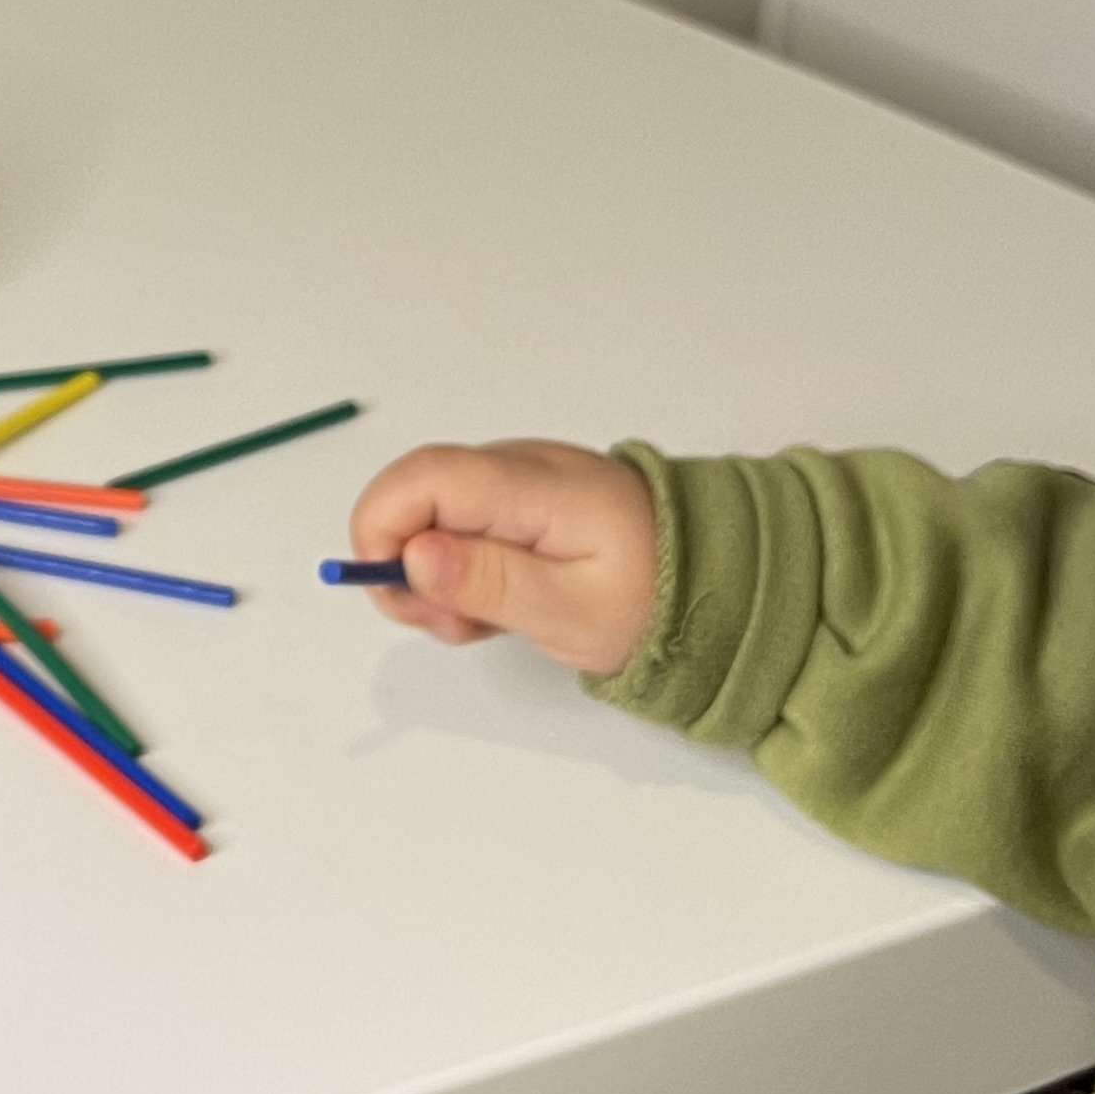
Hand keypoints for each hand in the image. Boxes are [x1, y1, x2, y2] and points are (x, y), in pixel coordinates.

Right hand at [344, 440, 661, 676]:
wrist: (712, 578)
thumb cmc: (650, 599)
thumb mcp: (570, 613)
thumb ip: (489, 582)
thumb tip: (412, 555)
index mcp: (534, 485)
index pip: (423, 477)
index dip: (381, 528)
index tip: (394, 592)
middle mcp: (517, 467)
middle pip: (415, 496)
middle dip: (405, 566)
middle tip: (450, 625)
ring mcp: (515, 481)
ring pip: (429, 517)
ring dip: (433, 578)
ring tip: (484, 622)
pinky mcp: (516, 501)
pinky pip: (457, 527)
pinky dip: (458, 573)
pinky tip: (497, 604)